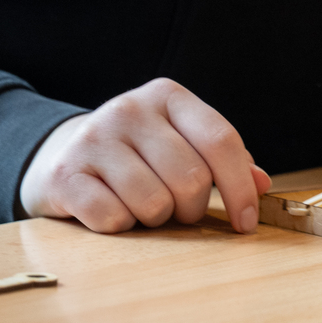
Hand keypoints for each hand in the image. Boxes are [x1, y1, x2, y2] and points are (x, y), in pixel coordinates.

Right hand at [18, 78, 269, 232]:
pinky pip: (113, 219)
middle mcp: (129, 108)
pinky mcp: (65, 173)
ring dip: (154, 219)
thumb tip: (261, 184)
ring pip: (154, 204)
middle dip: (191, 209)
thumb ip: (222, 161)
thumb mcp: (181, 144)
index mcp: (168, 96)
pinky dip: (120, 226)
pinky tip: (111, 209)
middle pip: (191, 180)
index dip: (240, 188)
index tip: (245, 224)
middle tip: (176, 209)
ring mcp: (93, 138)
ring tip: (140, 205)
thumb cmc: (137, 156)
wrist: (60, 154)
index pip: (220, 141)